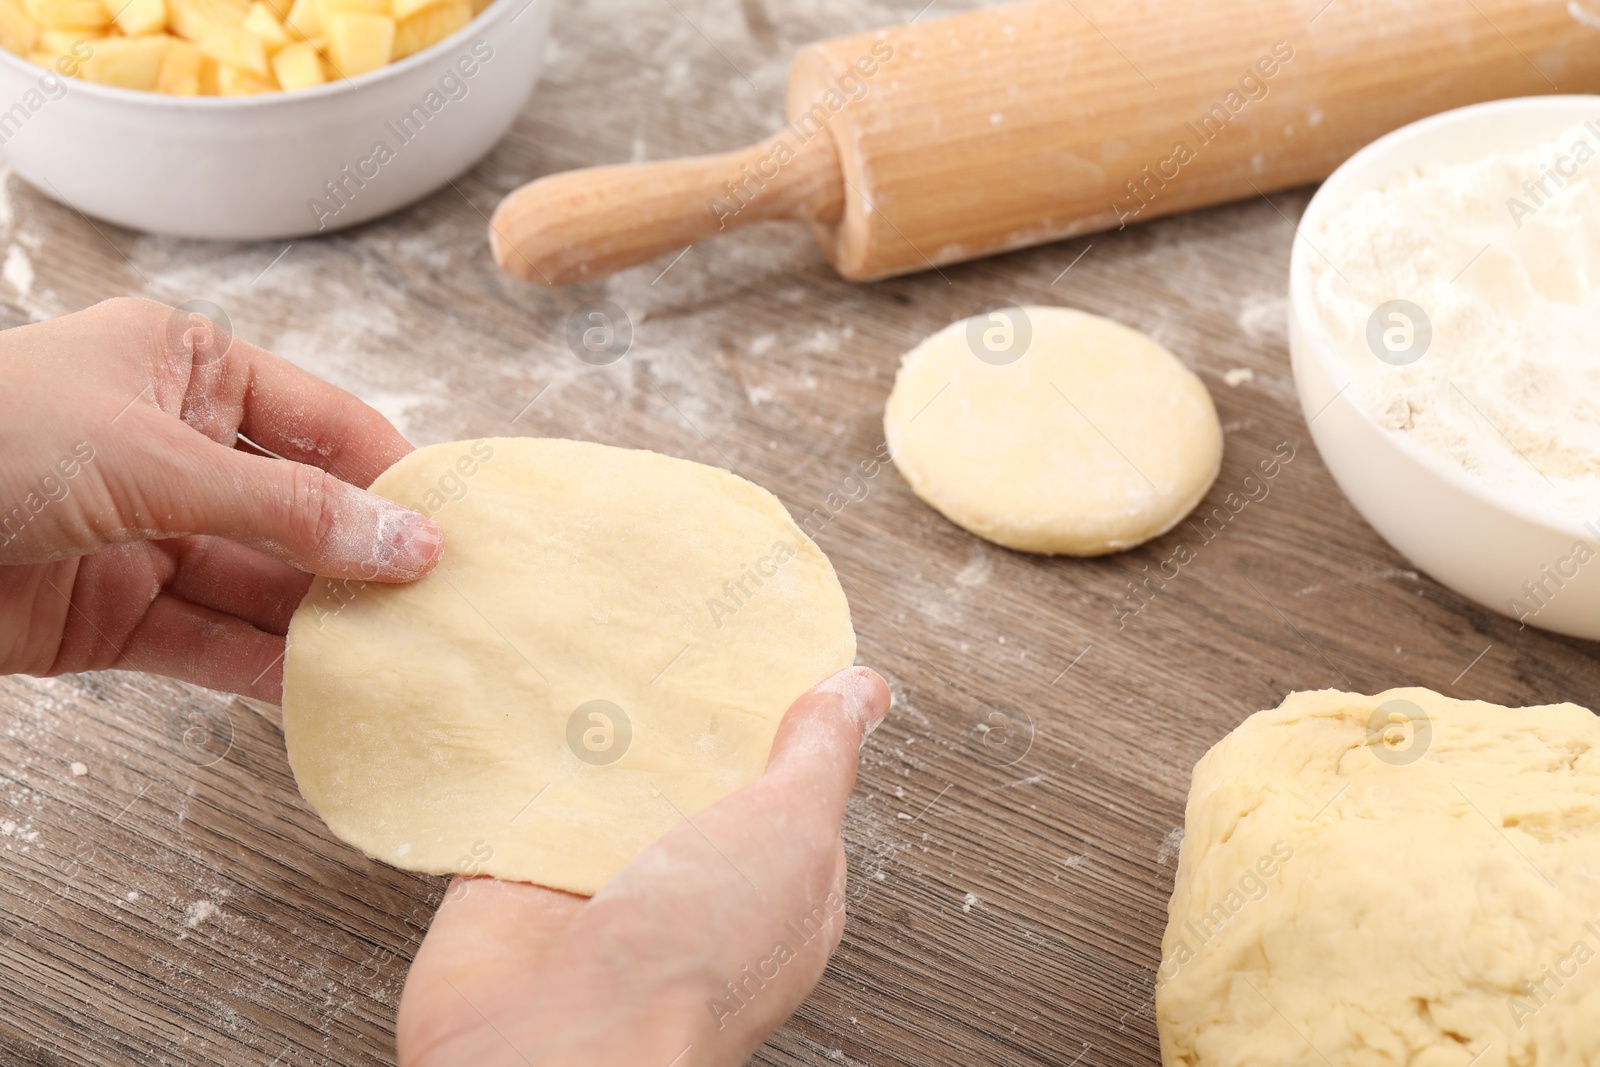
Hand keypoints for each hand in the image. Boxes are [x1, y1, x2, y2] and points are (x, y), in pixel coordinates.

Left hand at [0, 298, 441, 700]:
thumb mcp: (153, 457)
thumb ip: (286, 511)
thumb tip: (409, 542)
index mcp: (190, 369)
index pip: (326, 425)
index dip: (396, 477)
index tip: (462, 530)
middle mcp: (177, 449)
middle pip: (303, 513)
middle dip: (368, 562)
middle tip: (447, 609)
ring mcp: (147, 535)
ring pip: (262, 586)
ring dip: (325, 624)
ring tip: (406, 658)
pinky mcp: (112, 616)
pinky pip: (209, 642)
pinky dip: (264, 670)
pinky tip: (325, 690)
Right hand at [396, 666, 891, 1066]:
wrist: (555, 1046)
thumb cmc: (693, 966)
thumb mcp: (791, 834)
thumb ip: (819, 760)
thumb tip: (862, 691)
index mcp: (773, 877)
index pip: (782, 775)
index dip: (773, 706)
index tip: (755, 633)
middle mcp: (689, 877)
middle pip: (685, 765)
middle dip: (675, 700)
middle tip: (664, 615)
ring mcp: (602, 876)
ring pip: (601, 772)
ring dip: (592, 716)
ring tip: (593, 628)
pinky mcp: (518, 875)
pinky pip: (516, 794)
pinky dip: (513, 746)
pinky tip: (516, 685)